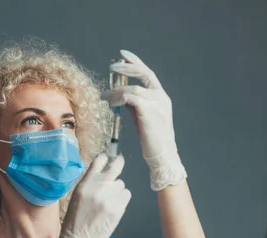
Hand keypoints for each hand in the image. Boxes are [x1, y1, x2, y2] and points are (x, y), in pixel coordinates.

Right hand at [48, 154, 130, 237]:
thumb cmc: (75, 220)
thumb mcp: (78, 196)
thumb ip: (91, 183)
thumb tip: (105, 172)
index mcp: (85, 183)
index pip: (99, 161)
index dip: (106, 159)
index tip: (109, 158)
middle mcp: (98, 187)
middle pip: (116, 166)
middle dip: (118, 163)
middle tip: (119, 161)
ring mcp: (109, 197)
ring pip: (122, 185)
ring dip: (118, 191)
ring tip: (107, 203)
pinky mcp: (118, 208)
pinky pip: (126, 196)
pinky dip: (122, 201)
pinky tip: (113, 209)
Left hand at [103, 50, 186, 191]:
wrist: (162, 154)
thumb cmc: (151, 138)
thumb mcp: (142, 116)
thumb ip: (134, 103)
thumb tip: (120, 95)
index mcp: (160, 96)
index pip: (148, 73)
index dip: (135, 62)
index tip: (122, 55)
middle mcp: (160, 97)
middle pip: (143, 73)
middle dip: (126, 68)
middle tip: (111, 66)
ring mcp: (156, 103)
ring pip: (132, 89)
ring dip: (115, 91)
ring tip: (105, 97)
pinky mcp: (149, 111)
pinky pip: (130, 98)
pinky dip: (118, 99)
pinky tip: (111, 103)